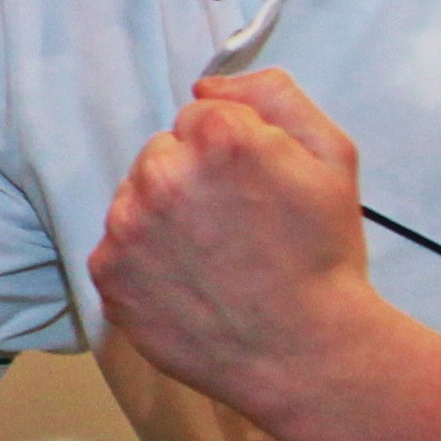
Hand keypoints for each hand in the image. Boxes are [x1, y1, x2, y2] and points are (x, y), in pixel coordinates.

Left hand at [90, 70, 407, 414]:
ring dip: (161, 217)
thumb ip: (274, 96)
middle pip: (162, 154)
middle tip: (233, 227)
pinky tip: (186, 283)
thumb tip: (208, 87)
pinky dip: (143, 261)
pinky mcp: (109, 274)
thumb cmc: (323, 256)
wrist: (306, 353)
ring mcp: (128, 227)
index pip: (199, 115)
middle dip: (191, 179)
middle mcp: (163, 174)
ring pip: (135, 198)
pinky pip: (116, 246)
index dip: (231, 151)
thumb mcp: (332, 155)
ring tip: (210, 258)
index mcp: (219, 136)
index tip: (253, 188)